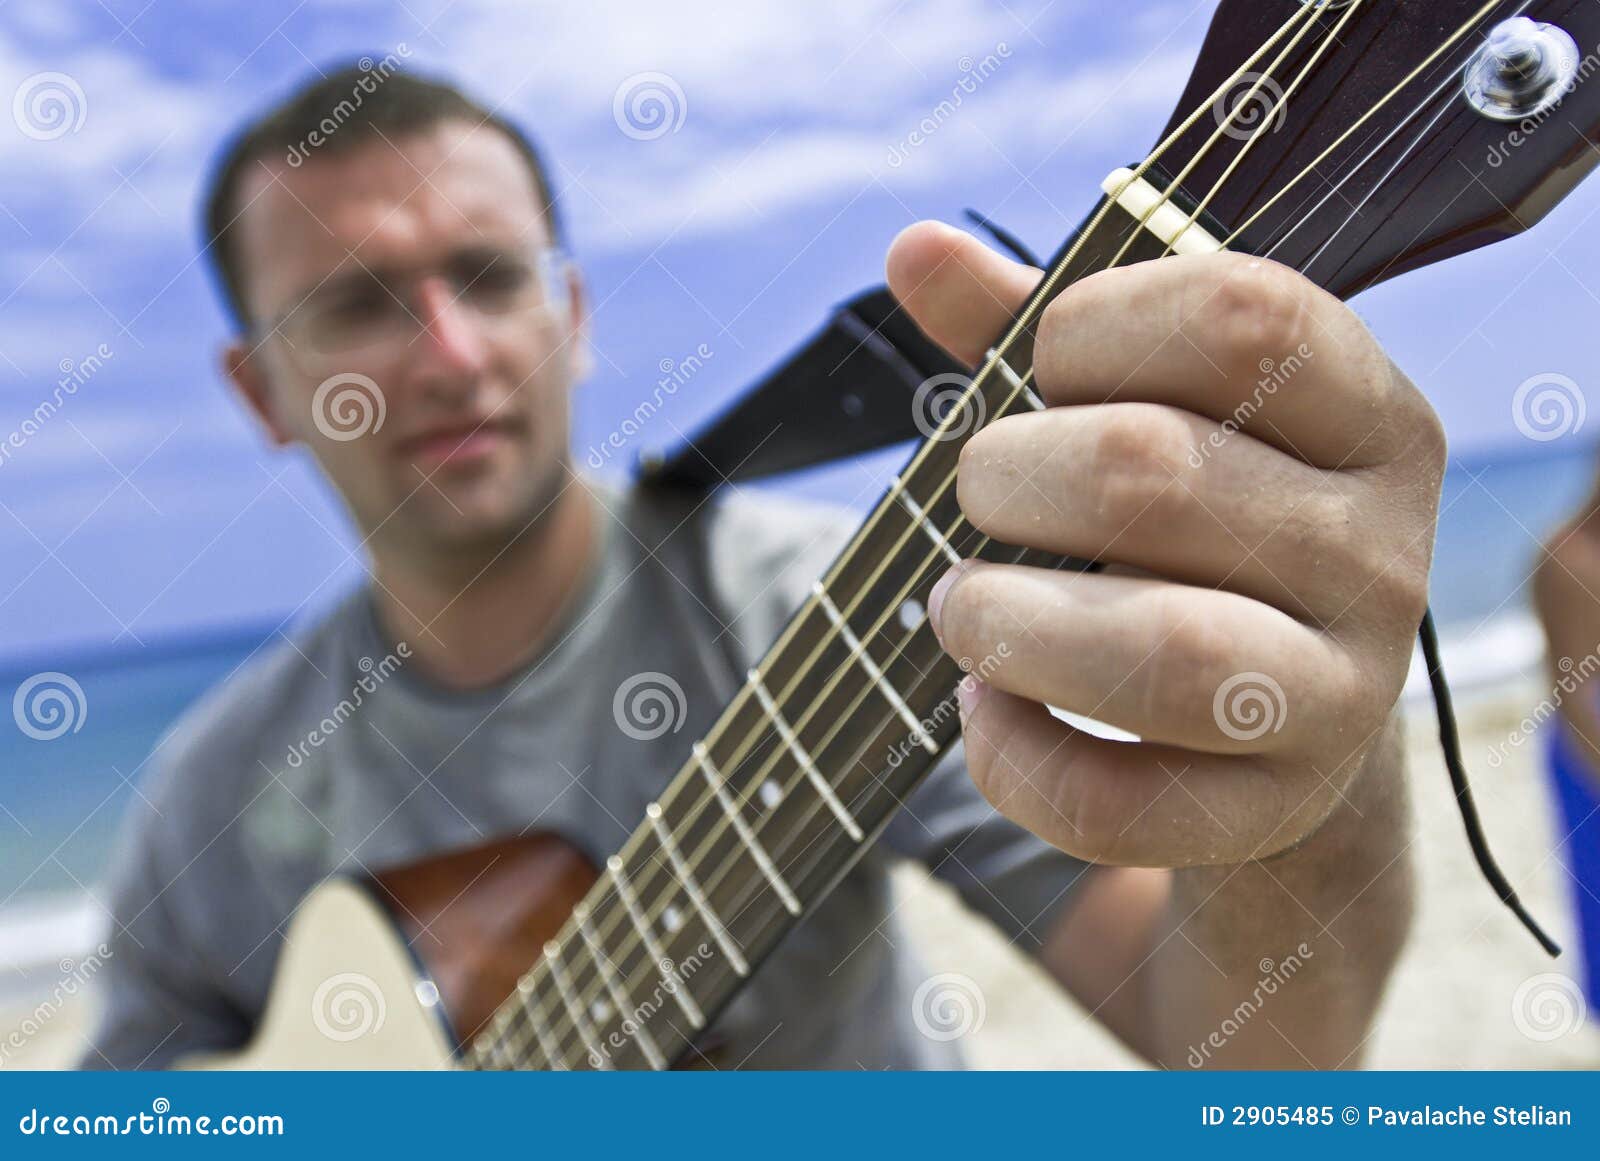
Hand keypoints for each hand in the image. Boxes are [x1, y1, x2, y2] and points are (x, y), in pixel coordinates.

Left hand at [887, 221, 1445, 867]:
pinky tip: (986, 708)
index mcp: (1367, 416)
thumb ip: (1035, 325)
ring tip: (962, 608)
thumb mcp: (1140, 408)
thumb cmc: (1191, 529)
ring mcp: (1342, 694)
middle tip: (979, 495)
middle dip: (1008, 477)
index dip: (1094, 325)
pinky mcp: (1273, 809)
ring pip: (1162, 651)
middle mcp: (1382, 551)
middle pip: (1153, 474)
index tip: (1043, 370)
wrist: (1274, 719)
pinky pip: (1122, 803)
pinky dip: (1014, 755)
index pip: (1243, 317)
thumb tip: (915, 248)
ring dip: (1008, 623)